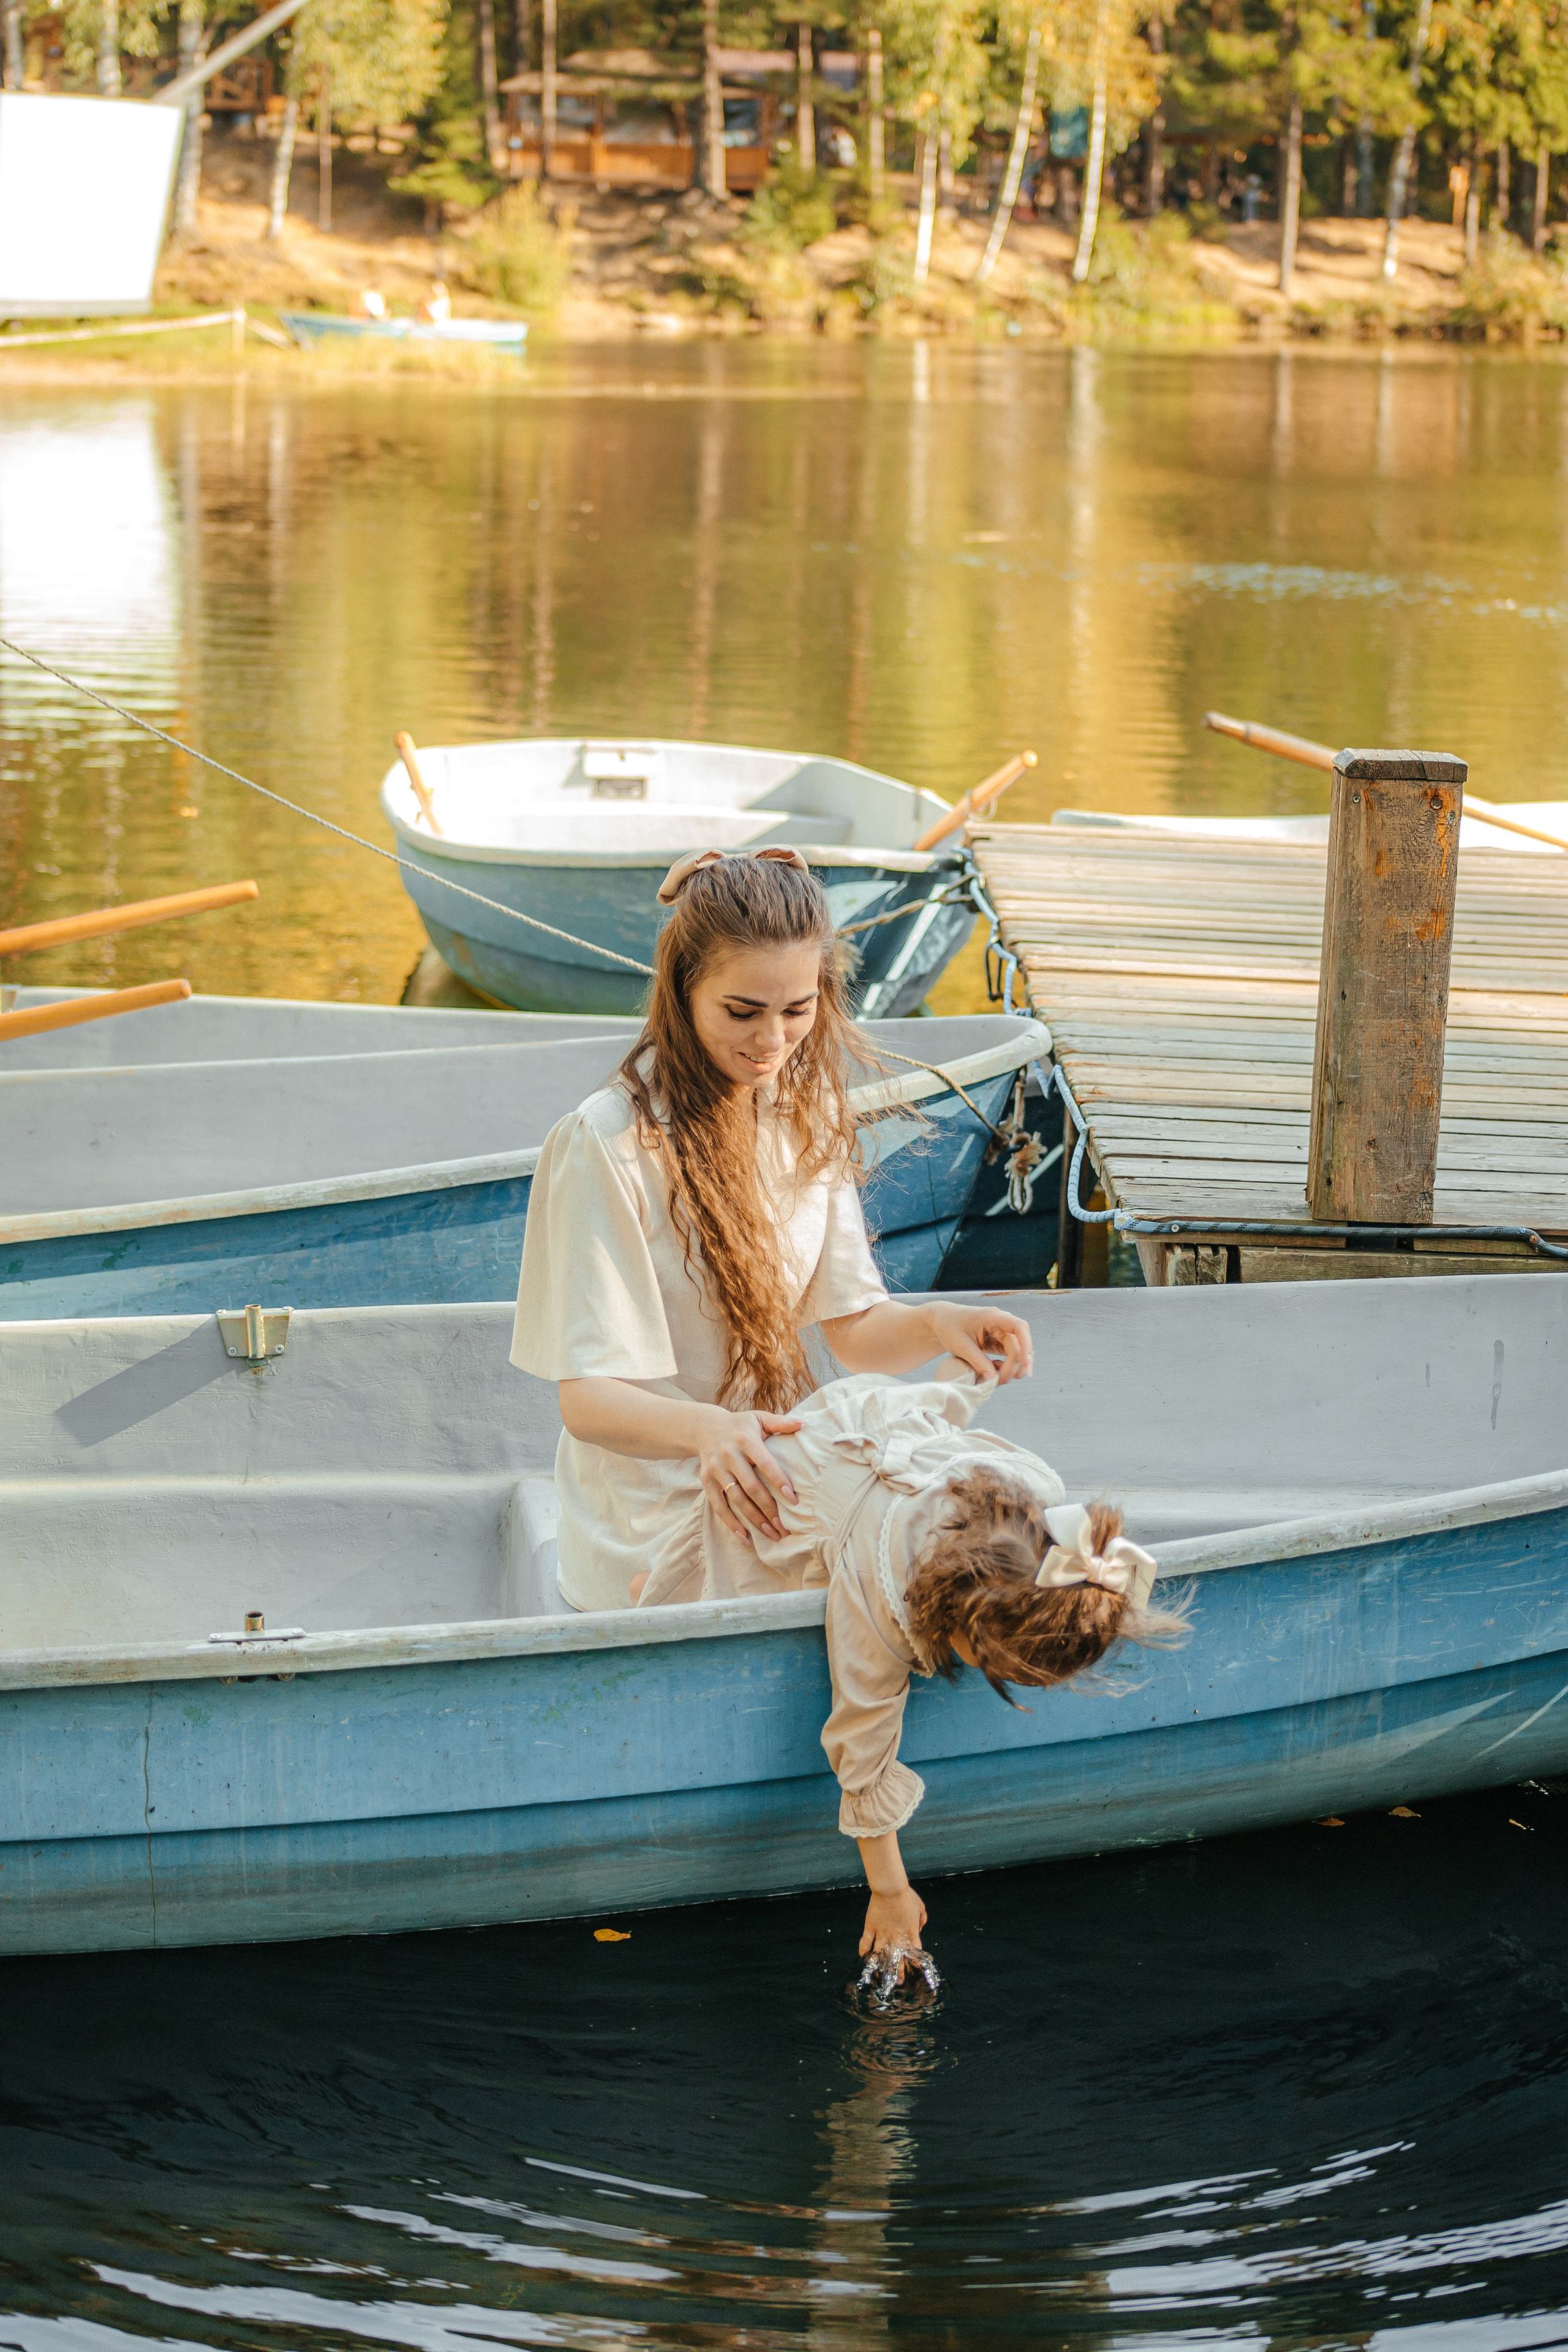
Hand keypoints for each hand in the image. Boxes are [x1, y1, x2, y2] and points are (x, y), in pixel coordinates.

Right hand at [695, 1405, 801, 1540]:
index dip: (779, 1481)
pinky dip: (731, 1523)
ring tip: (771, 1534)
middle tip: (785, 1527)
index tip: (793, 1500)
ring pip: (736, 1500)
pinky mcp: (706, 1481)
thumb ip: (780, 1422)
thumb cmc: (739, 1425)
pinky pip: (718, 1506)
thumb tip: (803, 1424)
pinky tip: (745, 1537)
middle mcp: (729, 1455)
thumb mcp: (758, 1418)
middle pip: (751, 1487)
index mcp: (745, 1440)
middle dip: (769, 1509)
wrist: (704, 1427)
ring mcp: (716, 1470)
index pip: (765, 1463)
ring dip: (754, 1520)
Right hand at [858, 1886, 929, 1983]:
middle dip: (899, 1973)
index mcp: (910, 1933)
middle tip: (899, 1982)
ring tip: (880, 1977)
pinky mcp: (870, 1928)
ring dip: (881, 1966)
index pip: (914, 1952)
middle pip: (897, 1959)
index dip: (914, 1962)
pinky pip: (865, 1942)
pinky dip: (864, 1951)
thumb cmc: (907, 1896)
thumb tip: (920, 1928)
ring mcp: (881, 1934)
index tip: (914, 1970)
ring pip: (881, 1955)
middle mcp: (896, 1937)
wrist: (890, 1888)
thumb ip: (922, 1919)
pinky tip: (863, 1958)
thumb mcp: (920, 1907)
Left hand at [921, 1300, 1032, 1384]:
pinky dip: (1006, 1366)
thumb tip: (994, 1379)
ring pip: (1018, 1352)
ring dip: (1012, 1368)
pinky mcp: (1000, 1341)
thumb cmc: (949, 1327)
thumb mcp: (960, 1345)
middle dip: (1014, 1366)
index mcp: (993, 1317)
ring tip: (997, 1378)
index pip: (1019, 1327)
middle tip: (1000, 1381)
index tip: (1027, 1364)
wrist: (943, 1320)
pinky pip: (1011, 1355)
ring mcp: (1003, 1332)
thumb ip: (978, 1361)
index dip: (1027, 1345)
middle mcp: (1002, 1323)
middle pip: (1019, 1345)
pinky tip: (995, 1372)